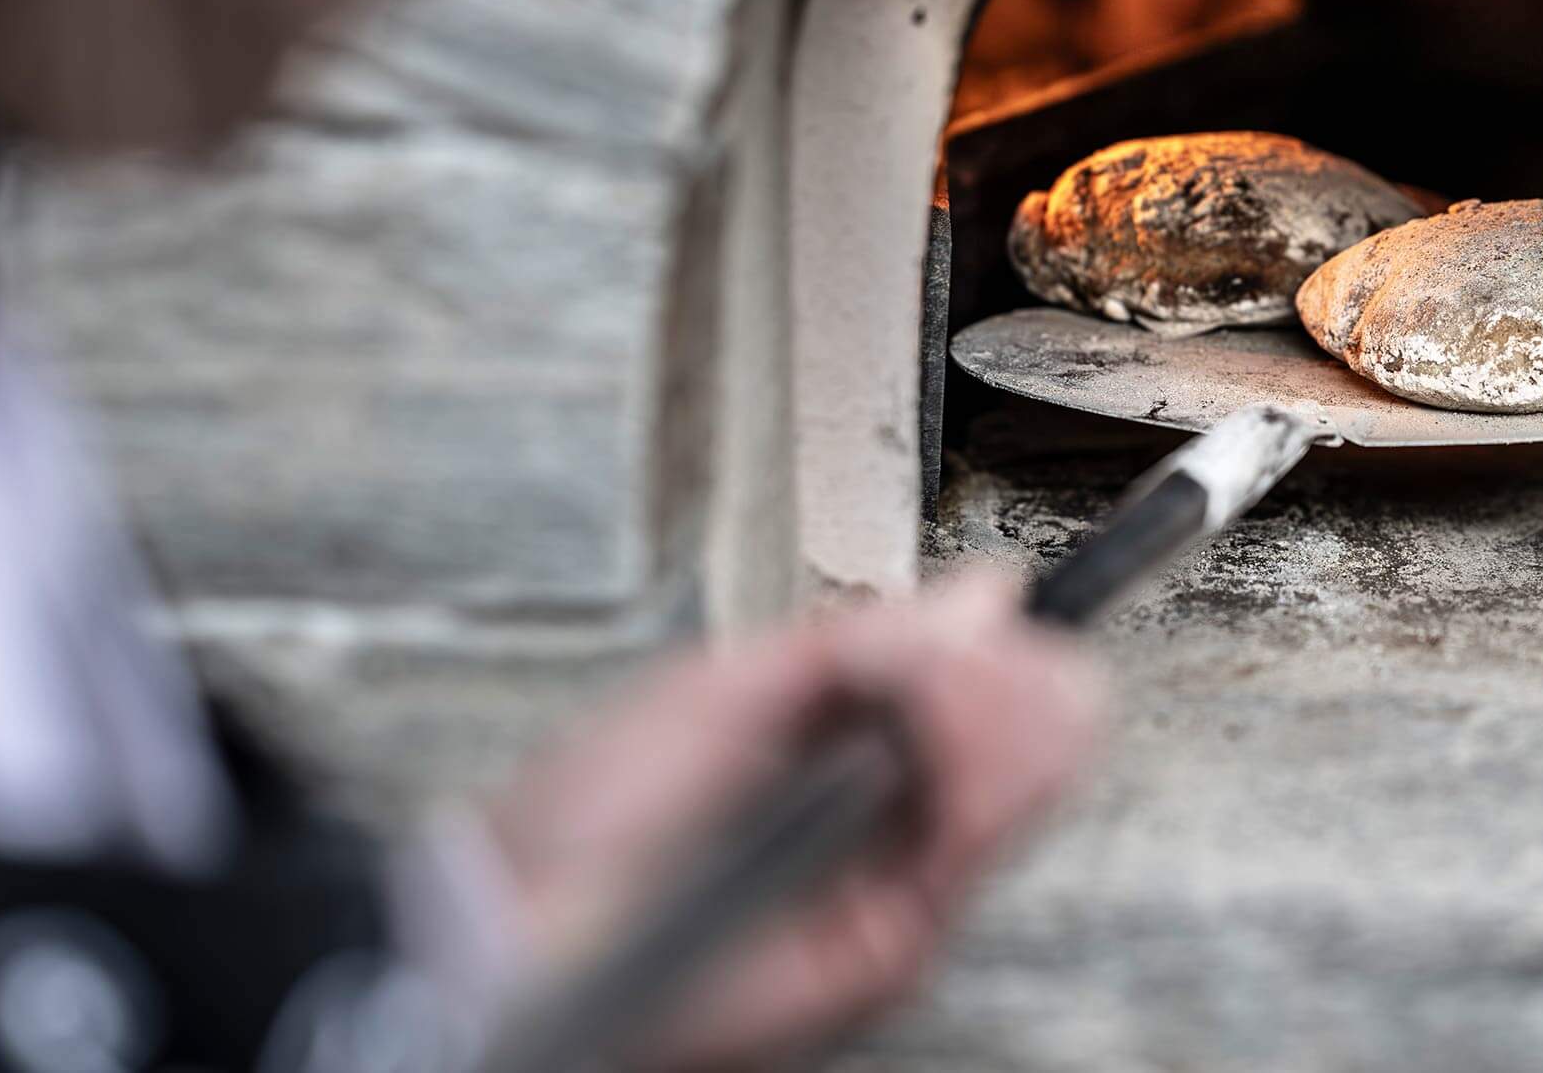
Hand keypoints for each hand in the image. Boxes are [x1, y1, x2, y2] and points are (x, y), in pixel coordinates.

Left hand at [487, 569, 1102, 1070]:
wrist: (531, 926)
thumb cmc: (589, 816)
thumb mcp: (724, 687)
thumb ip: (854, 644)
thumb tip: (977, 596)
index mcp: (832, 736)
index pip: (954, 682)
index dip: (990, 643)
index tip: (1012, 602)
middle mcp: (871, 808)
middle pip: (999, 733)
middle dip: (1008, 677)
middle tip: (1000, 643)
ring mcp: (886, 877)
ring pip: (1007, 791)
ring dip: (1003, 720)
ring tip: (979, 681)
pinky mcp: (891, 946)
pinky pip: (971, 857)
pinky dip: (987, 786)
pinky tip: (966, 731)